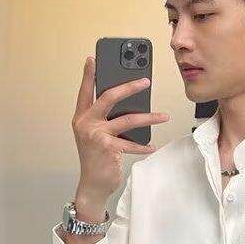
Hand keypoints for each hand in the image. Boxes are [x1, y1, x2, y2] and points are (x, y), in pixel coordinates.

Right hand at [71, 56, 170, 200]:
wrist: (92, 184)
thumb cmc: (96, 158)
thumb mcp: (95, 135)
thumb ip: (105, 119)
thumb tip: (129, 105)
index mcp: (81, 117)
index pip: (85, 91)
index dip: (88, 75)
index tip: (93, 58)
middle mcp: (86, 123)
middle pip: (108, 97)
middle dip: (128, 86)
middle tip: (146, 81)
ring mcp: (96, 135)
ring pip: (127, 119)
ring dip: (149, 117)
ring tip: (163, 116)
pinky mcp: (108, 148)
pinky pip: (131, 144)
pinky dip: (143, 146)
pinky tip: (151, 145)